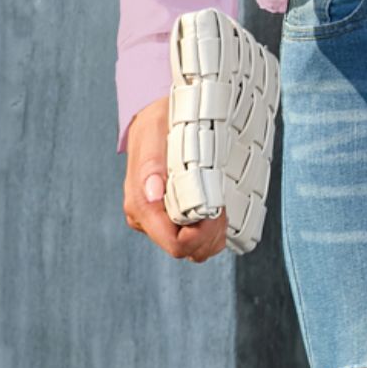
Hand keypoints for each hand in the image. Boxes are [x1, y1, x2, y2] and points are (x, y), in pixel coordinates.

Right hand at [121, 95, 227, 261]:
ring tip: (222, 207)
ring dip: (213, 234)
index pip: (175, 243)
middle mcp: (147, 218)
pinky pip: (195, 240)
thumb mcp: (155, 130)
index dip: (202, 235)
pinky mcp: (170, 218)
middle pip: (186, 249)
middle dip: (210, 234)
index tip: (219, 210)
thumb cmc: (160, 120)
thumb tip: (153, 195)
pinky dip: (211, 231)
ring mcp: (158, 220)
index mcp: (141, 204)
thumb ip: (152, 164)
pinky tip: (218, 209)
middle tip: (224, 207)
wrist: (158, 117)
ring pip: (193, 250)